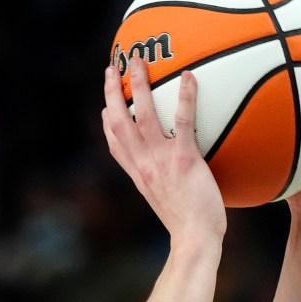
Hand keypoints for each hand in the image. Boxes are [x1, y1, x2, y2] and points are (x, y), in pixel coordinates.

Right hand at [101, 58, 226, 240]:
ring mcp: (161, 160)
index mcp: (139, 176)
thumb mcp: (169, 204)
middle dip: (112, 93)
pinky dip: (185, 97)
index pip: (115, 145)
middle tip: (112, 69)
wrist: (195, 239)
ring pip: (142, 115)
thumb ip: (166, 185)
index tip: (105, 107)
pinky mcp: (184, 159)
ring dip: (137, 86)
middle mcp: (143, 165)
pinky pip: (182, 121)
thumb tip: (177, 177)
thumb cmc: (190, 227)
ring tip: (137, 62)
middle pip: (119, 122)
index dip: (107, 123)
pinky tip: (188, 77)